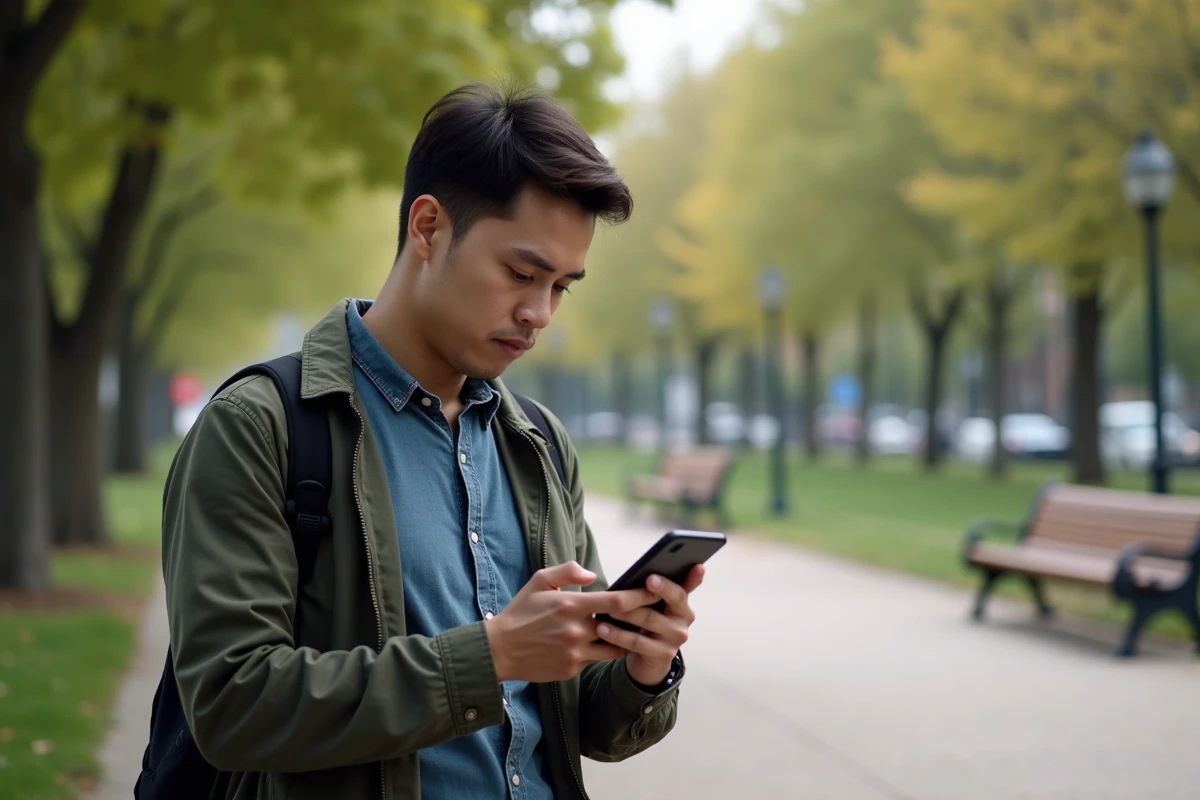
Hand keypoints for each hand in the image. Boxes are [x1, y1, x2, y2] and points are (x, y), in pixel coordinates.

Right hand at [484, 561, 654, 683]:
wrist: (500, 649)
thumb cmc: (521, 612)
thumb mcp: (540, 581)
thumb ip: (568, 572)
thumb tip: (593, 575)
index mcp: (571, 605)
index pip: (616, 601)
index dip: (640, 596)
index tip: (656, 591)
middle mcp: (576, 630)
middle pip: (621, 627)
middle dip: (641, 620)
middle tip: (657, 613)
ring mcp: (575, 653)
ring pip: (614, 648)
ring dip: (626, 640)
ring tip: (639, 631)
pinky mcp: (572, 669)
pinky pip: (595, 659)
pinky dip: (602, 651)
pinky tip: (609, 644)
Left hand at [596, 564, 704, 687]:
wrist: (648, 659)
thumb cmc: (647, 622)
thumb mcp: (652, 605)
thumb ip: (652, 590)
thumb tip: (642, 571)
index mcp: (682, 601)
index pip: (687, 586)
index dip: (691, 577)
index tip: (680, 569)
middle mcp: (685, 618)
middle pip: (669, 600)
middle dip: (647, 592)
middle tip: (628, 587)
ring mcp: (677, 637)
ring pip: (650, 620)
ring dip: (627, 614)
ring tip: (607, 610)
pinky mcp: (664, 654)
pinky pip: (638, 642)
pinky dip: (618, 635)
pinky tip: (603, 630)